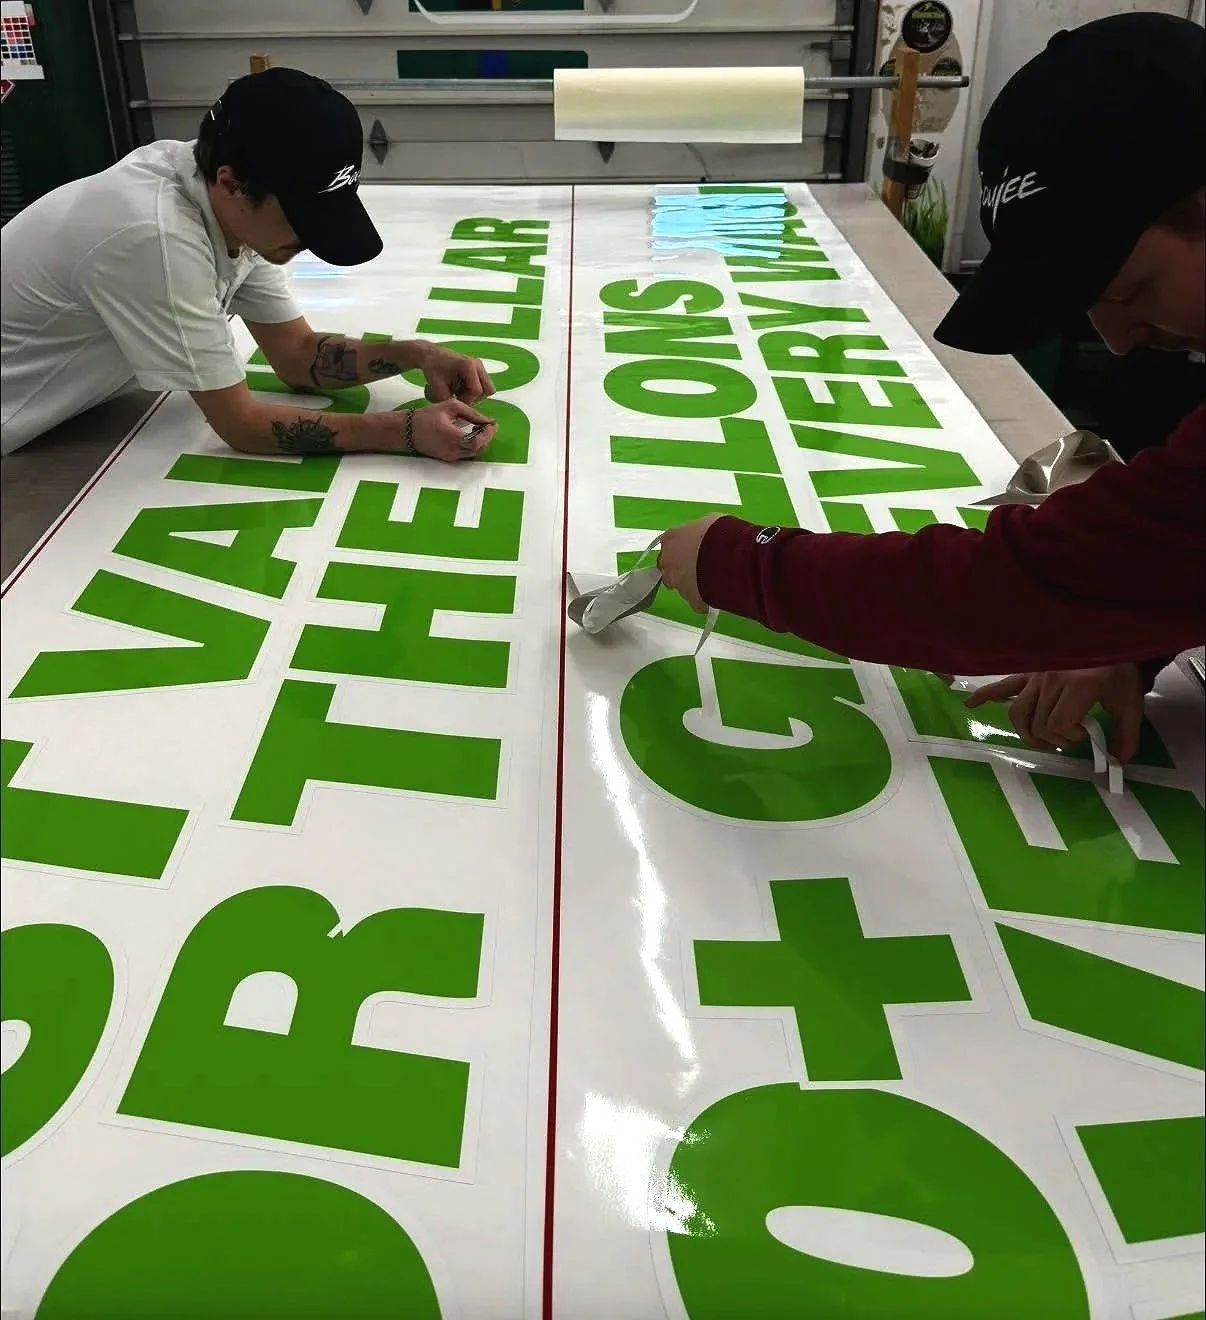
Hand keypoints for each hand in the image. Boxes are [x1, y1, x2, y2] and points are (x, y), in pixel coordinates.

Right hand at [406, 399, 495, 462]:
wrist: (407, 430)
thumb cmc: (427, 416)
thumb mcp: (450, 406)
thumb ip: (471, 413)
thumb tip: (488, 420)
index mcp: (453, 438)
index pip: (479, 442)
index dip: (488, 434)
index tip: (492, 423)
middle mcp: (453, 451)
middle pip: (479, 449)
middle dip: (487, 437)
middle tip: (489, 425)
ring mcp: (451, 457)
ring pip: (474, 453)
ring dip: (481, 441)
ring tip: (480, 427)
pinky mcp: (448, 458)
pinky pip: (466, 454)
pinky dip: (473, 445)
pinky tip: (472, 433)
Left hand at [418, 343, 494, 403]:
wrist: (432, 356)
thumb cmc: (433, 369)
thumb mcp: (437, 387)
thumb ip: (449, 401)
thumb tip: (458, 415)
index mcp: (469, 366)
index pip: (476, 390)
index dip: (467, 400)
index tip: (455, 400)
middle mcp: (478, 365)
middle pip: (488, 390)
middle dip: (475, 398)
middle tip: (459, 398)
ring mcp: (480, 366)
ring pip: (488, 389)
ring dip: (475, 395)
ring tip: (459, 393)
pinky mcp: (479, 370)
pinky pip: (484, 386)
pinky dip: (474, 391)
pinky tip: (461, 389)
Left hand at [657, 515, 721, 612]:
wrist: (731, 556)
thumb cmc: (720, 533)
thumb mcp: (708, 522)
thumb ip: (697, 532)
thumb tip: (701, 537)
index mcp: (671, 540)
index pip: (668, 545)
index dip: (680, 548)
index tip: (692, 549)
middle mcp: (669, 563)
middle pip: (669, 568)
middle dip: (681, 568)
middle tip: (700, 566)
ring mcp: (678, 584)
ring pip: (681, 586)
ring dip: (693, 583)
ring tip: (712, 579)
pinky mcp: (692, 600)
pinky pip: (697, 601)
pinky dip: (705, 599)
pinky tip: (718, 592)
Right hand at [965, 662, 1143, 760]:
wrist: (1111, 638)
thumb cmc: (1120, 672)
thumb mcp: (1131, 704)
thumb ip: (1126, 735)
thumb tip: (1116, 762)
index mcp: (1078, 685)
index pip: (1058, 724)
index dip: (1069, 737)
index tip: (1085, 733)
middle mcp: (1052, 679)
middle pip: (1038, 723)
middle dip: (1054, 738)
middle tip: (1071, 736)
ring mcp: (1037, 675)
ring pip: (1019, 712)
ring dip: (1027, 732)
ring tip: (1040, 739)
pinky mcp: (1029, 672)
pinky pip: (1003, 684)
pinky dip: (985, 694)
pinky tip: (969, 703)